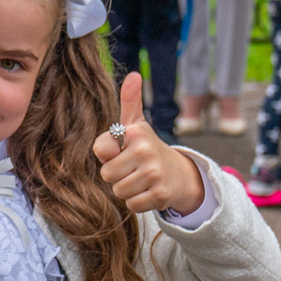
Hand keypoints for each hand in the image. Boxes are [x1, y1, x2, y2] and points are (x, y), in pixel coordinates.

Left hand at [94, 73, 204, 214]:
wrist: (180, 175)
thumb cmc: (148, 149)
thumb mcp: (137, 124)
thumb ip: (129, 102)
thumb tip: (134, 75)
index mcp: (136, 132)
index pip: (101, 149)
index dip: (109, 155)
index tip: (123, 151)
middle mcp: (145, 150)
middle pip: (107, 175)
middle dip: (117, 176)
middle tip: (132, 169)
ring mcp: (154, 173)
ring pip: (119, 191)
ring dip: (127, 190)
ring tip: (140, 180)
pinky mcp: (160, 195)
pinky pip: (132, 205)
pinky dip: (138, 202)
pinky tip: (148, 191)